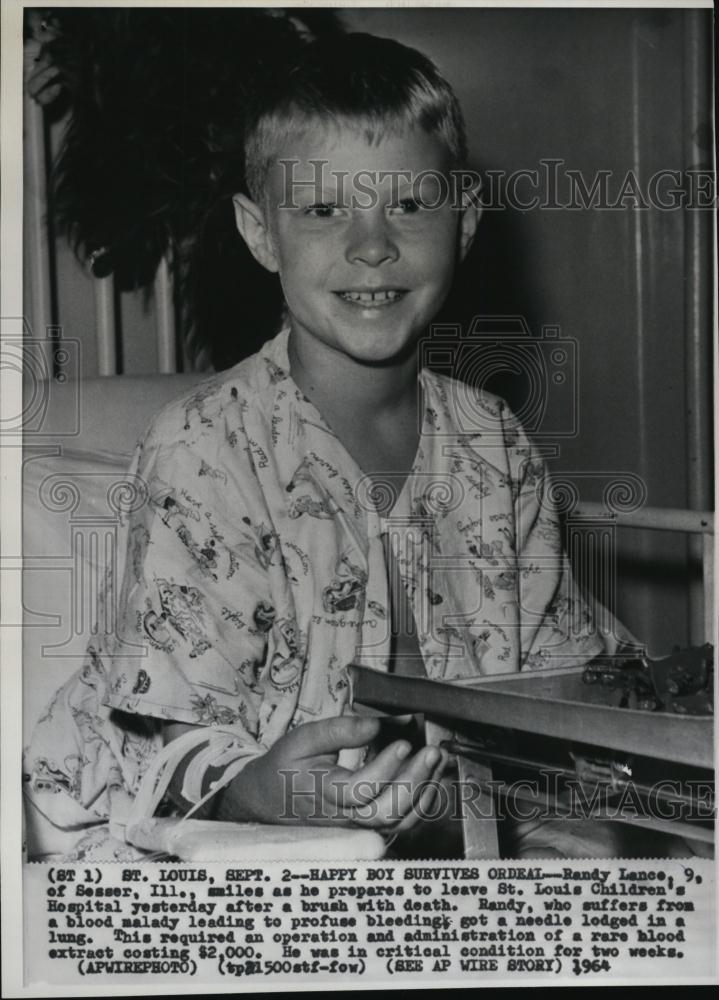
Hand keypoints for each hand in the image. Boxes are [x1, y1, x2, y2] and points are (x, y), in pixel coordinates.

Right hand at [215, 715, 446, 833]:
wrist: (270, 800)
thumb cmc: (287, 766)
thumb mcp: (303, 739)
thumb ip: (339, 730)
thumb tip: (377, 723)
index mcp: (322, 792)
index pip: (358, 790)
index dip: (384, 768)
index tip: (402, 742)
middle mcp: (342, 817)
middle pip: (385, 812)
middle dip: (414, 781)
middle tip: (432, 751)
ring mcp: (357, 827)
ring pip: (398, 823)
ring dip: (425, 792)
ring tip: (437, 760)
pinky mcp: (368, 828)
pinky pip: (402, 824)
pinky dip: (423, 803)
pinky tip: (432, 777)